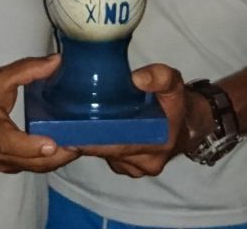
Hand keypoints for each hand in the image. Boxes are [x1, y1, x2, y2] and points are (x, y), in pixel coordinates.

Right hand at [0, 54, 78, 173]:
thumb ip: (26, 69)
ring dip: (57, 161)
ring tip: (78, 146)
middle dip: (57, 156)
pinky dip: (48, 162)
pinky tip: (64, 150)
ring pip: (33, 169)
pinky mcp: (7, 168)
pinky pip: (31, 168)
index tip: (51, 143)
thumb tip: (57, 61)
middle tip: (81, 143)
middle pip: (28, 162)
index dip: (30, 145)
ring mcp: (0, 164)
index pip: (7, 142)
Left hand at [77, 63, 211, 177]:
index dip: (93, 140)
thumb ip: (160, 77)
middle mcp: (144, 163)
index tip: (69, 133)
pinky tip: (81, 130)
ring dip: (86, 143)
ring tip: (65, 125)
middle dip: (82, 141)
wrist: (188, 124)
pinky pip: (106, 156)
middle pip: (106, 152)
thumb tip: (137, 78)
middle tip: (58, 127)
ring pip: (103, 155)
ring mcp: (135, 168)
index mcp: (156, 145)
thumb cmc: (176, 103)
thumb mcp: (174, 83)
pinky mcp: (127, 167)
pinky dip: (94, 144)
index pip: (118, 145)